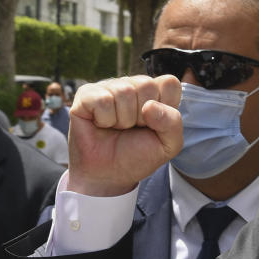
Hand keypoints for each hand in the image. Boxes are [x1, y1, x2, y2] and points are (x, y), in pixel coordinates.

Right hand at [67, 75, 181, 195]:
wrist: (108, 175)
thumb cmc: (137, 156)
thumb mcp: (168, 145)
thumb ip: (173, 123)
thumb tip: (149, 106)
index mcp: (155, 93)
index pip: (169, 83)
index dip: (165, 109)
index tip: (153, 125)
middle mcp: (132, 85)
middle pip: (146, 85)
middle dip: (142, 117)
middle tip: (132, 129)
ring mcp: (108, 87)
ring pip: (124, 92)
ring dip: (122, 120)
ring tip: (116, 128)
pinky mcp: (86, 94)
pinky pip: (102, 100)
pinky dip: (104, 119)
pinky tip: (101, 125)